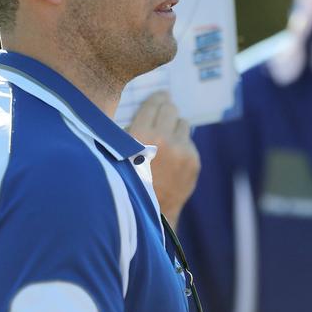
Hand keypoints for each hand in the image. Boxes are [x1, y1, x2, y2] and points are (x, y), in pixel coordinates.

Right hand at [127, 92, 199, 225]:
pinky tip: (171, 158)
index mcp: (140, 134)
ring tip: (165, 138)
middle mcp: (164, 139)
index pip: (153, 104)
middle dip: (166, 110)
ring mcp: (182, 151)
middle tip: (162, 112)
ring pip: (183, 124)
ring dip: (174, 127)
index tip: (158, 95)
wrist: (146, 215)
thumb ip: (127, 130)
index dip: (155, 98)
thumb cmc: (125, 183)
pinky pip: (189, 142)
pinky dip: (181, 145)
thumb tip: (143, 109)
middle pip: (171, 109)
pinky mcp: (194, 162)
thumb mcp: (117, 153)